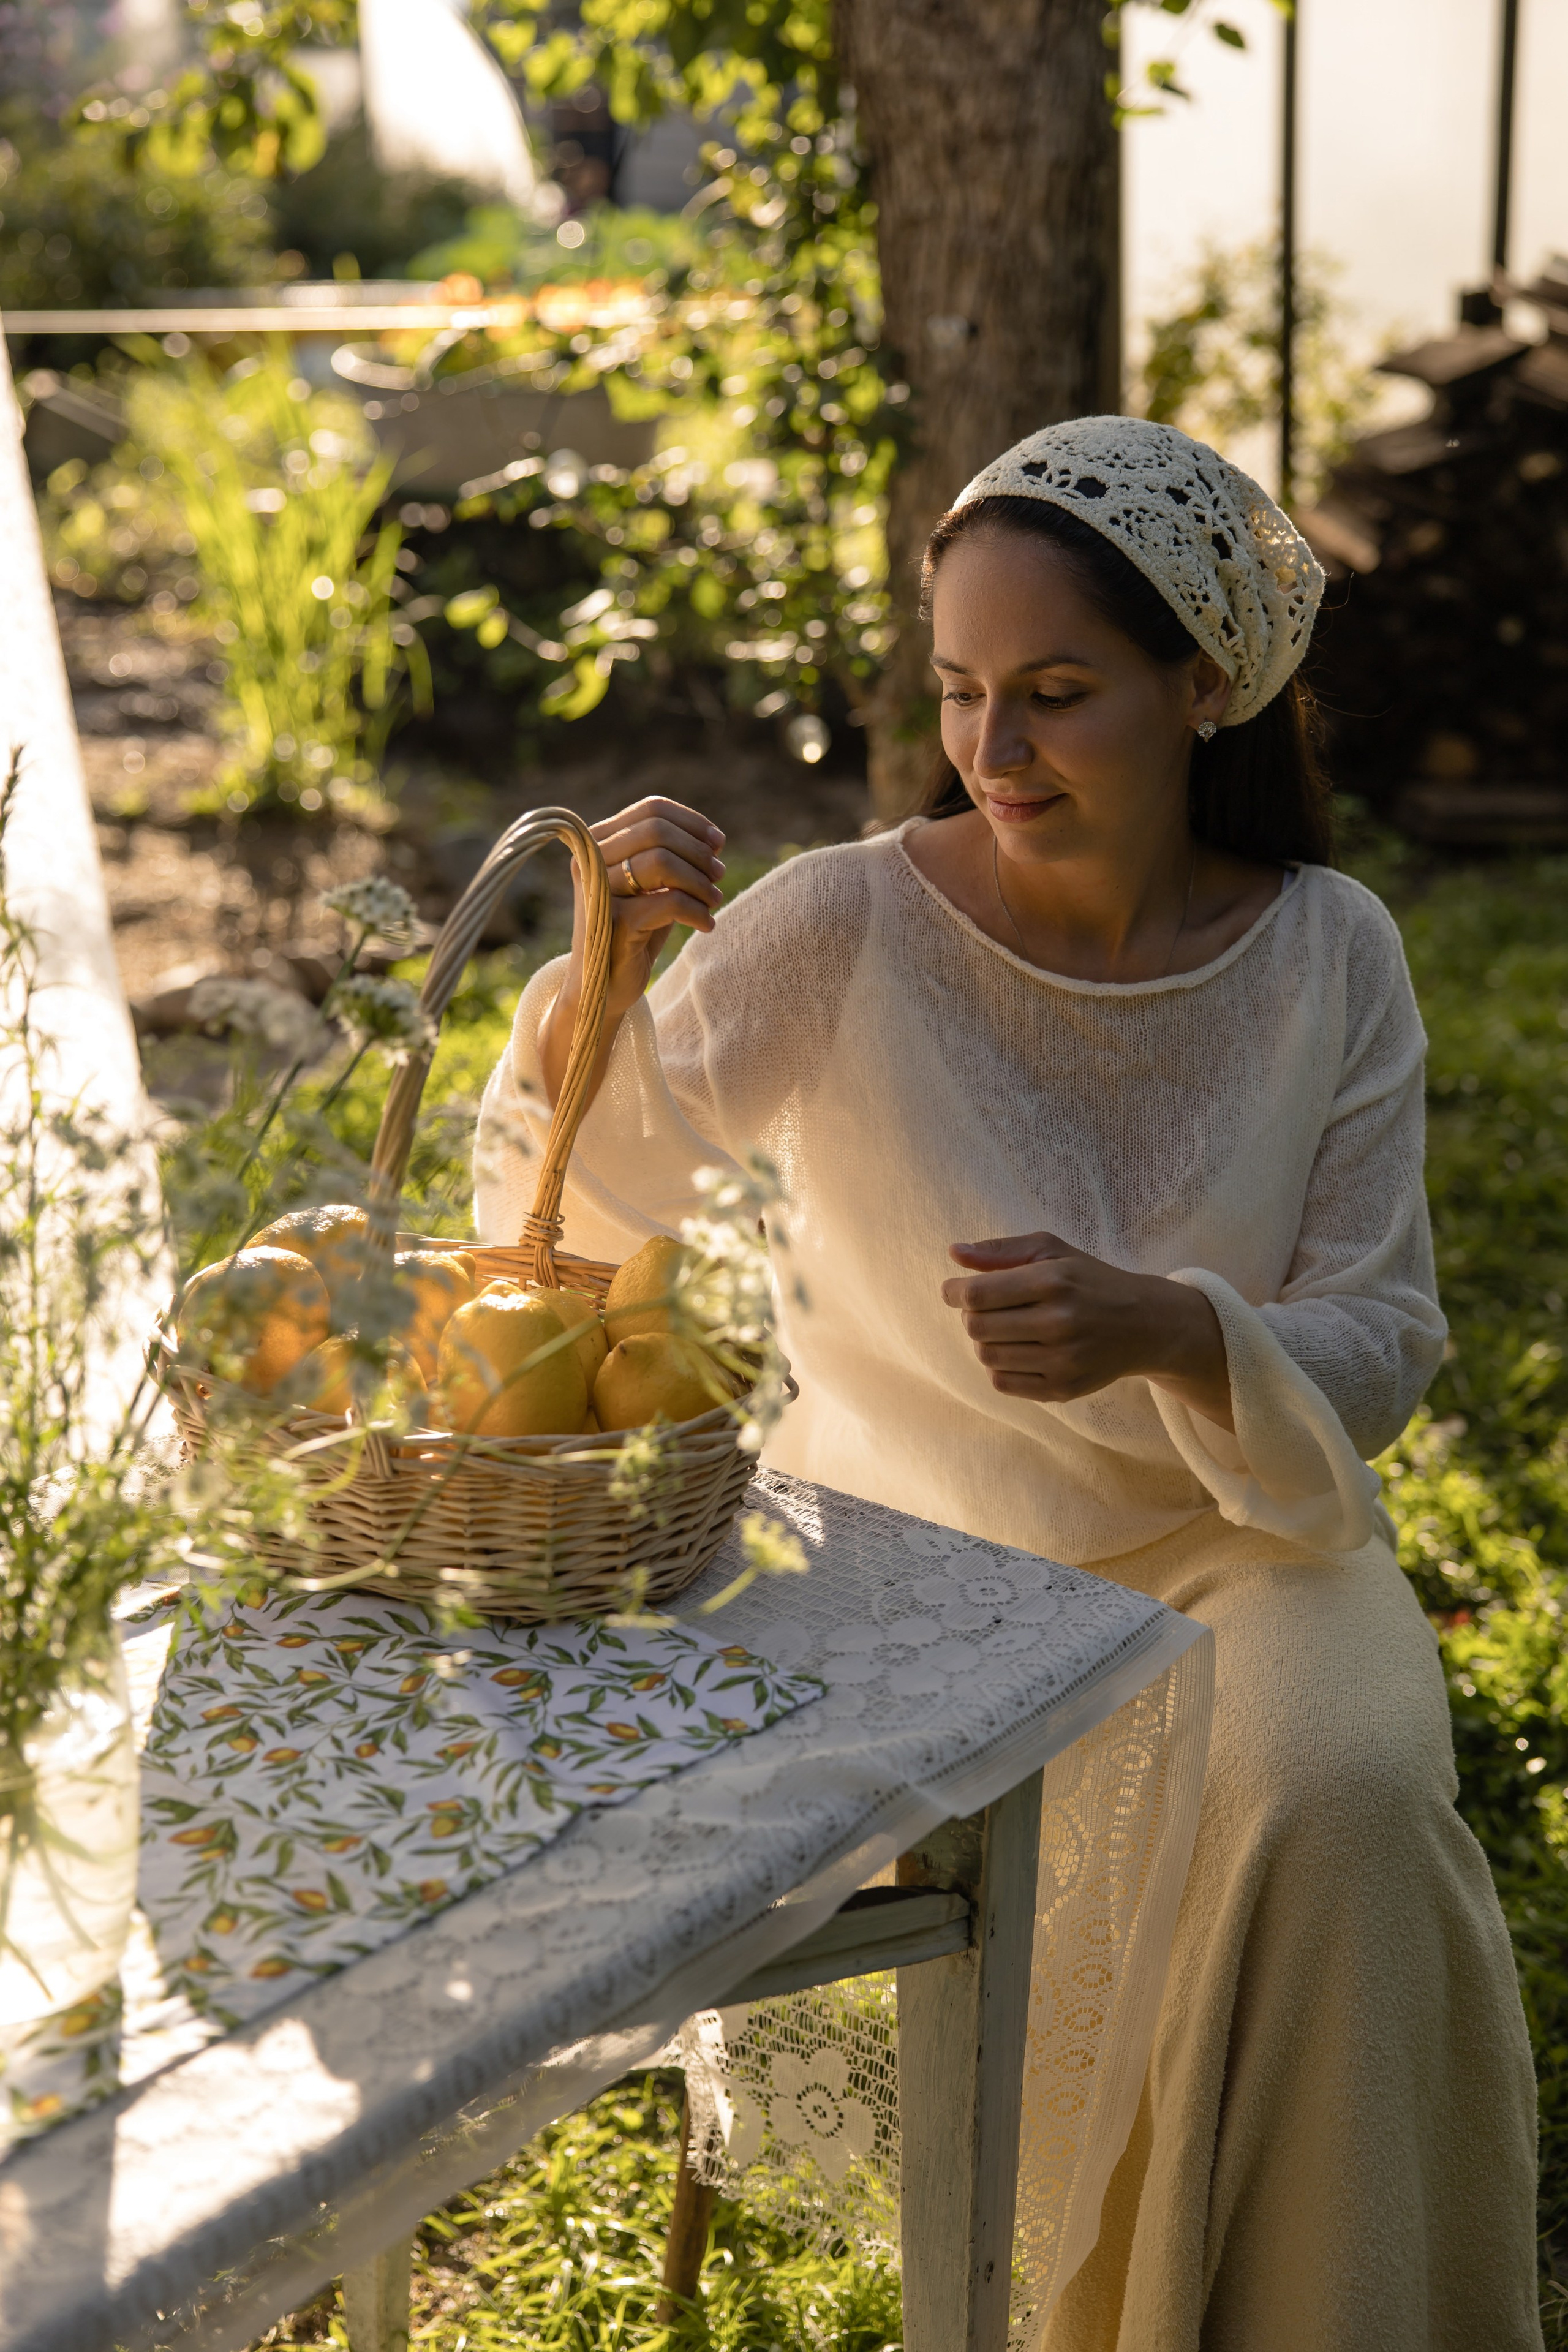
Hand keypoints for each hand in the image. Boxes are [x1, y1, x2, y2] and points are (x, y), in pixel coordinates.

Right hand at [540, 797, 725, 1107]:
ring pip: (662, 862)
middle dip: (698, 851)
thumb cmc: (633, 937)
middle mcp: (590, 862)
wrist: (603, 992)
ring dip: (700, 882)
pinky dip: (697, 912)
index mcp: (597, 845)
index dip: (691, 822)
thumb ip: (673, 860)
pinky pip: (669, 902)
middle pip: (657, 830)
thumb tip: (714, 838)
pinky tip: (706, 926)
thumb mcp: (652, 890)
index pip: (650, 809)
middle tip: (719, 874)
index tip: (718, 843)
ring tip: (713, 902)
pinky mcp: (612, 923)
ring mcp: (598, 891)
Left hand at [941, 1230, 1233, 1429]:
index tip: (955, 1290)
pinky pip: (1002, 1383)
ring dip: (986, 1341)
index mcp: (1054, 1282)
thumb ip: (1001, 1250)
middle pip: (977, 1327)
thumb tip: (954, 1253)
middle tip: (988, 1308)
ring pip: (987, 1356)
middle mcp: (1059, 1322)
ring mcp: (1062, 1360)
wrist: (1145, 1324)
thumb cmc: (1090, 1281)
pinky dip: (1000, 1366)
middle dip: (972, 1316)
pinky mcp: (1063, 1389)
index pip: (978, 1294)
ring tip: (1008, 1328)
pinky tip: (1019, 1350)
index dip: (955, 1292)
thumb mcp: (1052, 1251)